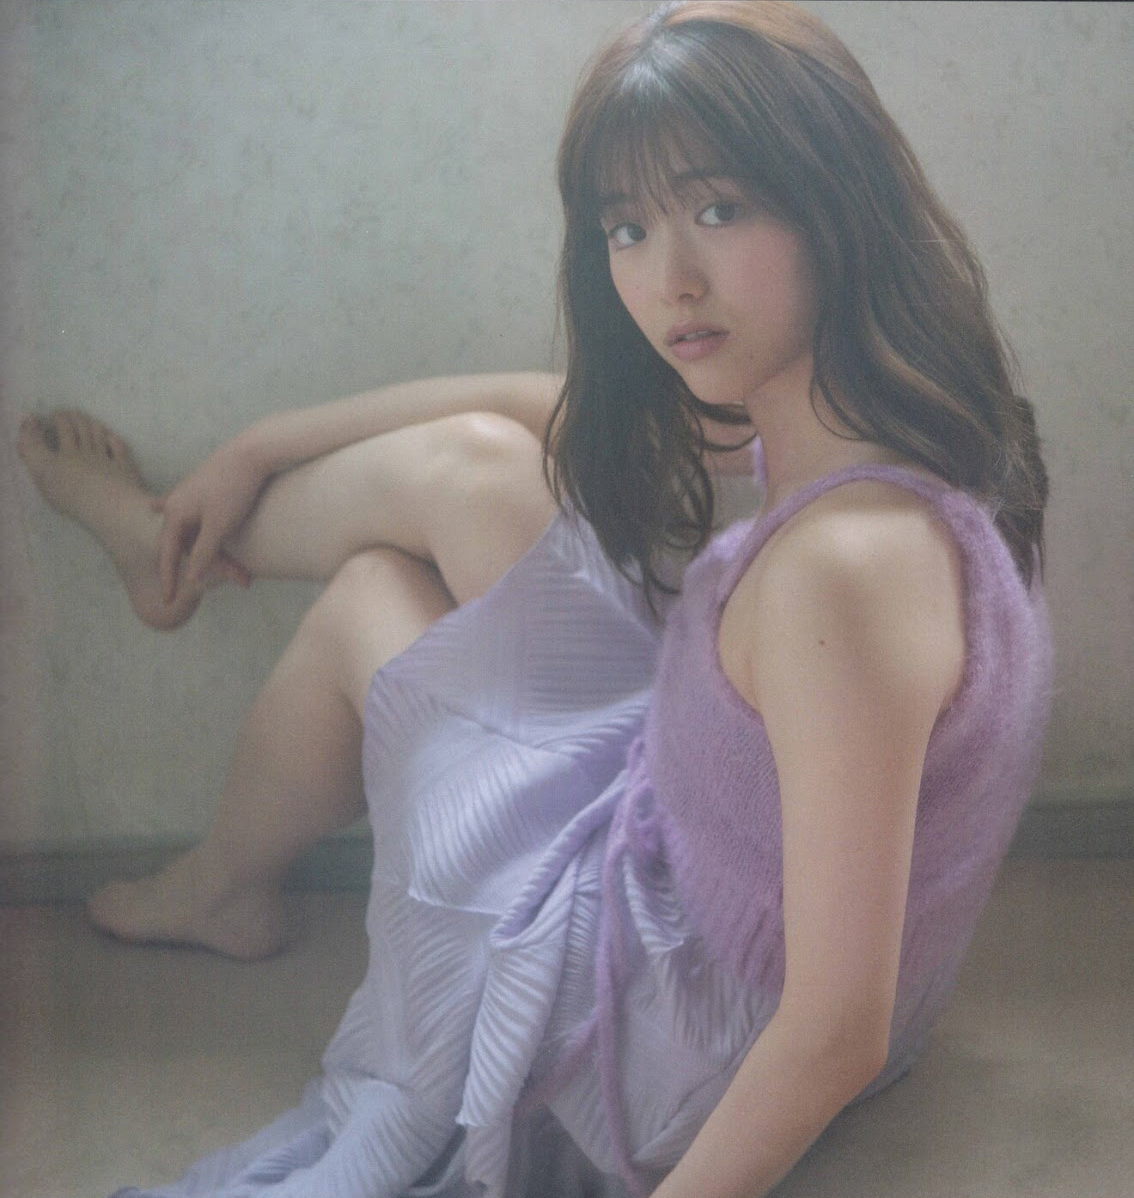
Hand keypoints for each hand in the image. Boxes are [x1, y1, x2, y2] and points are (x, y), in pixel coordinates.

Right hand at [155, 441, 266, 602]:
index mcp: (175, 513)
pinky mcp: (205, 490)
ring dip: (220, 553)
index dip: (170, 579)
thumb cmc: (234, 488)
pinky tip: (152, 508)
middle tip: (243, 580)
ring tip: (243, 571)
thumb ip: (203, 552)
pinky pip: (196, 516)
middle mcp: (177, 504)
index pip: (168, 554)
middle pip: (189, 545)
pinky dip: (189, 524)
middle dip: (215, 566)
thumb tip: (191, 577)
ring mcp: (190, 495)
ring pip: (200, 534)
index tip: (169, 601)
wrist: (252, 452)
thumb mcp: (220, 526)